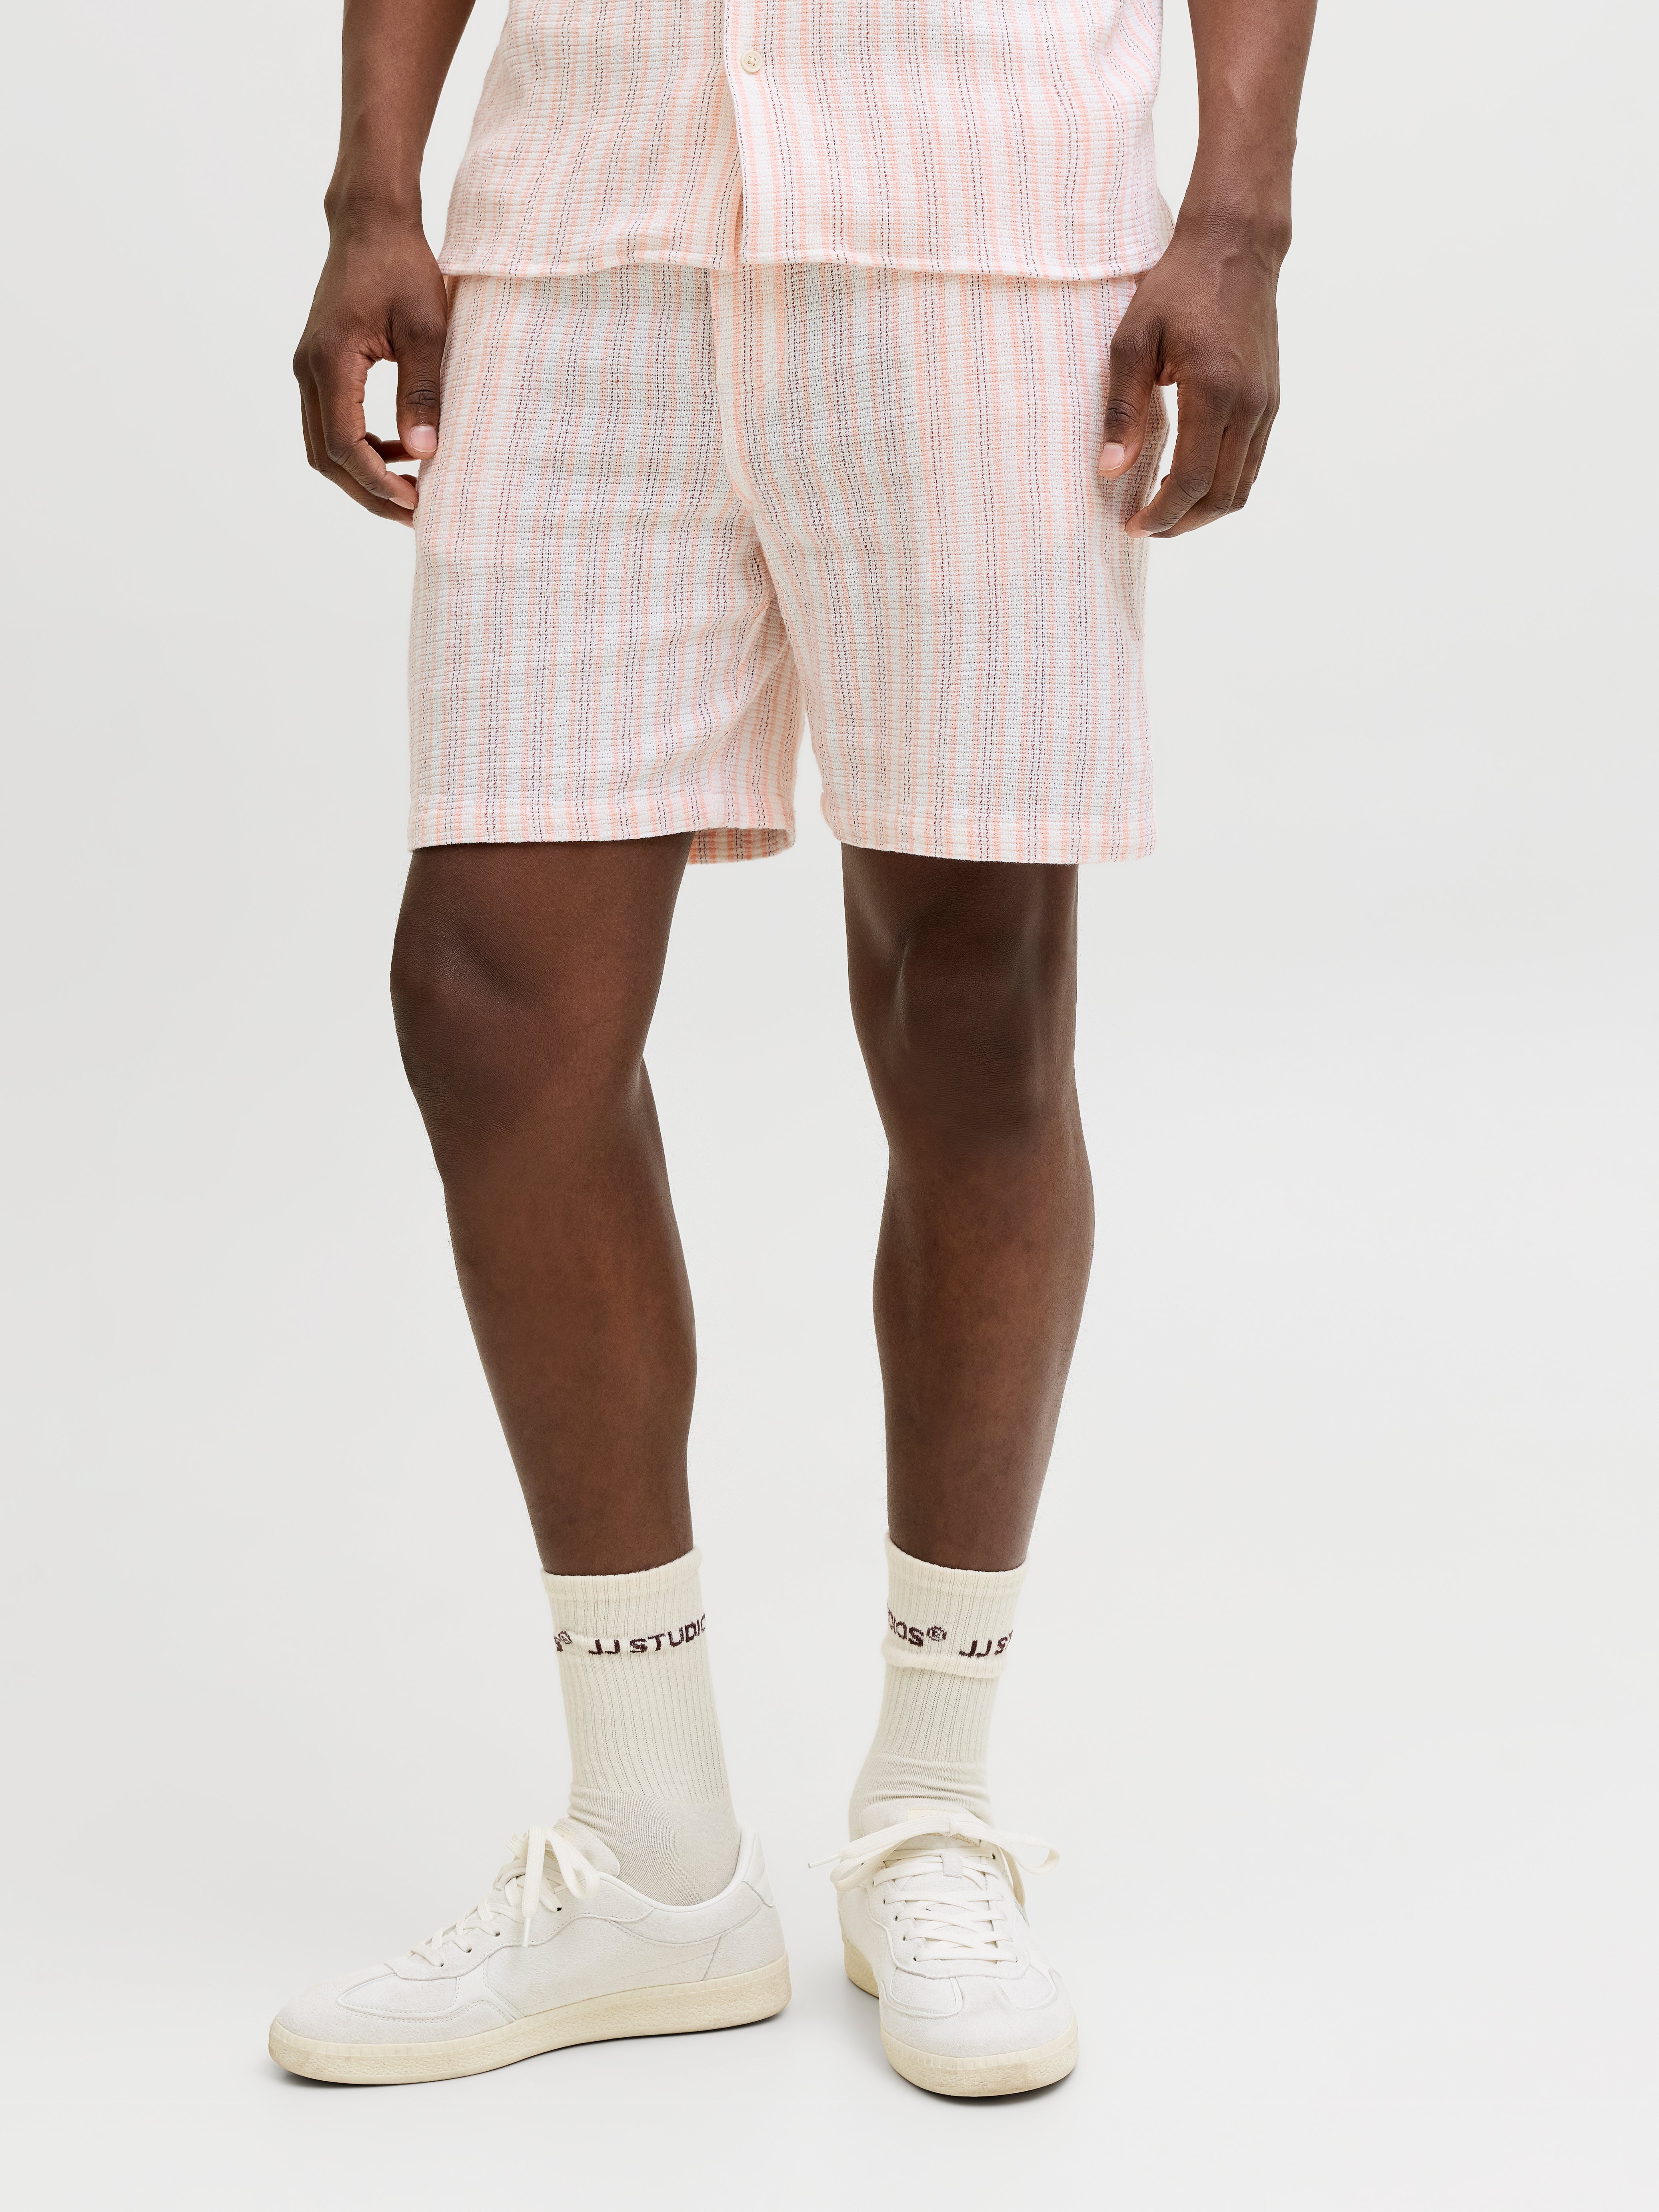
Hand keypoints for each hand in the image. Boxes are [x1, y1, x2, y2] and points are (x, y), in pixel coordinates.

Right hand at [293, 217, 449, 525]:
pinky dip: (360, 448)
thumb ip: (423, 391)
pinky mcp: (321, 365)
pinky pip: (330, 423)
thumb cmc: (402, 266)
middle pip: (326, 457)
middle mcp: (309, 369)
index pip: (343, 444)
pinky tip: (397, 450)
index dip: (378, 482)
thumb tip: (424, 454)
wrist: (371, 223)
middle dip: (369, 492)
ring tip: (411, 490)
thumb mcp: (425, 329)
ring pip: (324, 445)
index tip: (417, 503)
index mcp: (330, 361)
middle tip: (416, 513)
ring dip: (363, 474)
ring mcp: (310, 368)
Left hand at [1098, 224, 1281, 538]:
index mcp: (1215, 392)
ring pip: (1241, 486)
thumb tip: (1110, 470)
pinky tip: (1191, 480)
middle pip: (1222, 496)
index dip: (1162, 514)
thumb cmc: (1176, 288)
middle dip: (1182, 522)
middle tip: (1145, 527)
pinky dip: (1222, 485)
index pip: (1192, 481)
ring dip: (1204, 511)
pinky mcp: (1271, 400)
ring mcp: (1266, 405)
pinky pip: (1250, 463)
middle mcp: (1249, 406)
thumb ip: (1122, 410)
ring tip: (1166, 512)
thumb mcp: (1132, 342)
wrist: (1234, 247)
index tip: (1132, 526)